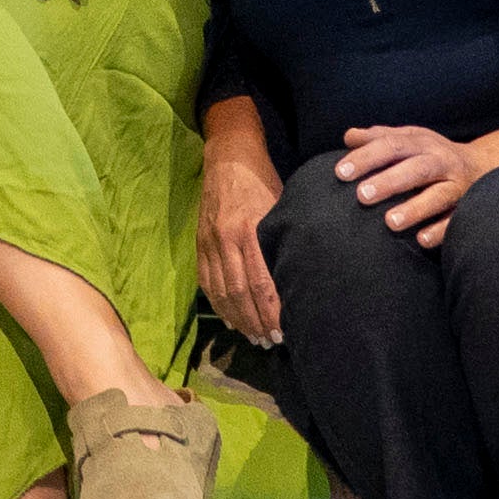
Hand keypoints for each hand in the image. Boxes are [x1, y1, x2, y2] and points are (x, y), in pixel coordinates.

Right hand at [199, 137, 286, 345]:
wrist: (229, 157)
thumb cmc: (263, 180)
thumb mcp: (280, 206)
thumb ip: (283, 240)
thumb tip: (298, 276)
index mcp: (250, 230)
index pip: (261, 282)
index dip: (271, 311)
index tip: (284, 331)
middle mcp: (227, 239)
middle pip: (240, 293)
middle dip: (256, 322)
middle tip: (270, 342)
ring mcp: (210, 242)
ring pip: (221, 291)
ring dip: (237, 319)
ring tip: (253, 337)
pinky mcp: (199, 242)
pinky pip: (206, 281)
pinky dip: (218, 304)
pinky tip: (230, 319)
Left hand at [337, 120, 498, 247]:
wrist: (484, 167)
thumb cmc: (433, 155)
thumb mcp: (411, 139)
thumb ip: (379, 137)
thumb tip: (349, 137)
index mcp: (422, 144)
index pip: (392, 145)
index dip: (367, 157)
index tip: (341, 172)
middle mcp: (442, 162)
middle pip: (416, 169)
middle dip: (389, 181)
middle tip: (361, 196)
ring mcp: (457, 187)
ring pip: (438, 196)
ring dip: (415, 208)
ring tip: (390, 222)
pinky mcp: (468, 209)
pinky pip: (456, 221)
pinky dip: (441, 230)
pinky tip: (421, 240)